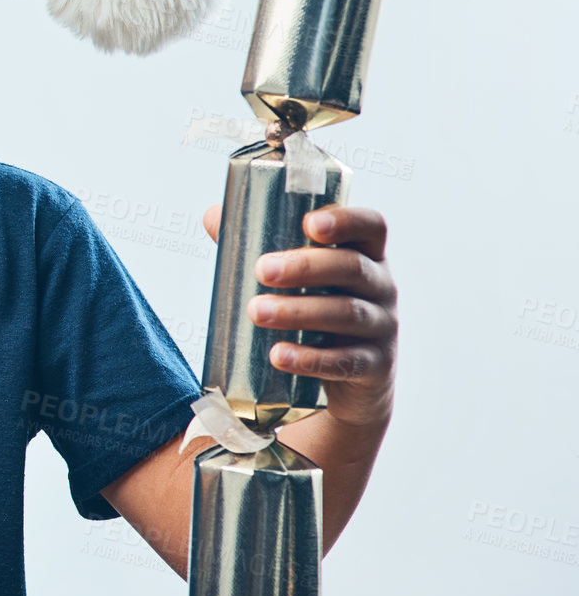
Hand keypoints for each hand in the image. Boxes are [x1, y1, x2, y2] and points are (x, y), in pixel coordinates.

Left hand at [201, 203, 397, 427]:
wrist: (348, 380)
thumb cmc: (316, 309)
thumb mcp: (299, 277)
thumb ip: (259, 245)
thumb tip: (212, 215)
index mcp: (365, 255)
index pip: (370, 226)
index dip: (346, 221)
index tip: (309, 224)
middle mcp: (382, 286)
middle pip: (352, 268)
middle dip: (305, 267)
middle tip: (261, 271)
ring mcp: (383, 327)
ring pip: (347, 313)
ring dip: (299, 312)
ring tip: (257, 312)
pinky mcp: (376, 365)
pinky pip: (346, 361)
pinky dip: (310, 359)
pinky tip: (278, 356)